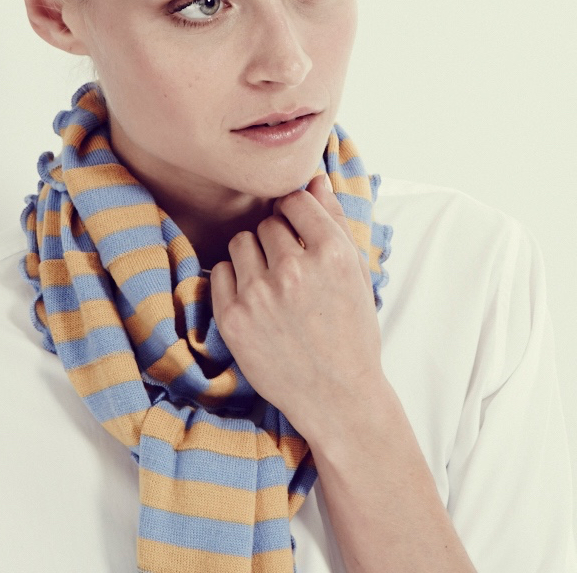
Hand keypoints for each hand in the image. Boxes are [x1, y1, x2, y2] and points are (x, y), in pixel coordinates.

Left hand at [210, 174, 383, 443]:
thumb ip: (334, 222)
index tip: (298, 233)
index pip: (296, 200)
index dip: (295, 214)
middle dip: (276, 239)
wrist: (338, 396)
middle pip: (267, 223)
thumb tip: (315, 180)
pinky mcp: (233, 317)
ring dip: (253, 256)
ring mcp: (260, 294)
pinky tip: (255, 302)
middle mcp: (294, 269)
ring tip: (272, 285)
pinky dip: (234, 281)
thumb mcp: (356, 274)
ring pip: (241, 243)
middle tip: (290, 269)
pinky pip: (221, 272)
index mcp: (332, 253)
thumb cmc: (352, 333)